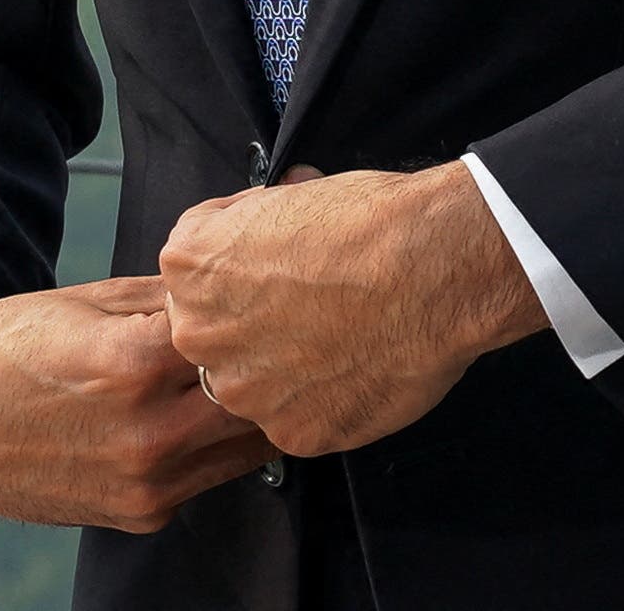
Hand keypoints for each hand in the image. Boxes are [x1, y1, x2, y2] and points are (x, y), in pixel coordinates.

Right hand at [0, 276, 273, 530]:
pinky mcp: (140, 515)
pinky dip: (215, 446)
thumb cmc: (3, 351)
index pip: (238, 331)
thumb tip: (228, 284)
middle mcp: (146, 433)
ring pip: (246, 446)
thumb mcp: (89, 300)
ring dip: (251, 410)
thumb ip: (168, 297)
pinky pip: (208, 477)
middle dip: (267, 363)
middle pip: (256, 397)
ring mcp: (145, 483)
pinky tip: (199, 416)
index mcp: (134, 363)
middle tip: (273, 335)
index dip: (253, 307)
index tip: (262, 294)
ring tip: (245, 375)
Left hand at [159, 163, 545, 456]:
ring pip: (255, 382)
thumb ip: (253, 225)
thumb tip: (263, 224)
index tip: (277, 263)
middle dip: (255, 322)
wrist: (432, 268)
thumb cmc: (372, 222)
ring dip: (286, 368)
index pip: (195, 272)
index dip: (243, 265)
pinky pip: (298, 418)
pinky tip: (359, 366)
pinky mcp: (292, 431)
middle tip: (311, 305)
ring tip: (343, 338)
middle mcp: (201, 334)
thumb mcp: (290, 192)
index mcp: (191, 266)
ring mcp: (245, 391)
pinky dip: (326, 400)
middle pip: (217, 333)